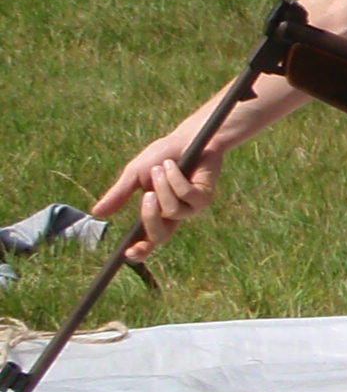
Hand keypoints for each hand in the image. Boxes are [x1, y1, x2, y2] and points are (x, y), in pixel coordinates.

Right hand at [93, 131, 225, 258]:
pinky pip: (186, 196)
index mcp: (156, 213)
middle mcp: (174, 215)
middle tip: (147, 195)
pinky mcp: (205, 197)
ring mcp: (191, 208)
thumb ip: (119, 194)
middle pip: (160, 235)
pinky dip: (176, 178)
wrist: (186, 138)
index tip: (127, 254)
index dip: (140, 251)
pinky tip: (174, 165)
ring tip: (163, 167)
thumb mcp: (135, 174)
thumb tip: (96, 213)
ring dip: (163, 186)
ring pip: (172, 211)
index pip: (149, 240)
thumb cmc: (162, 156)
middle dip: (150, 216)